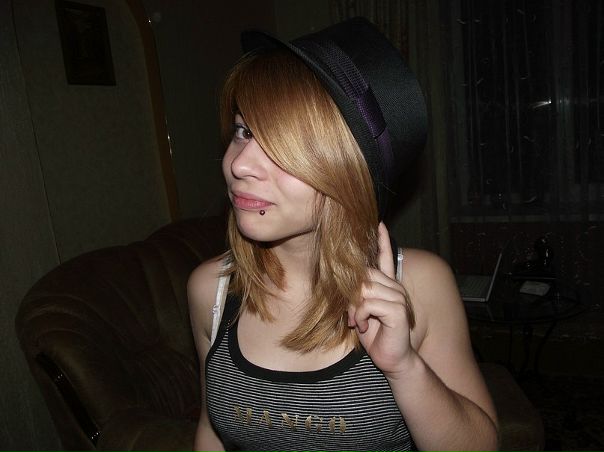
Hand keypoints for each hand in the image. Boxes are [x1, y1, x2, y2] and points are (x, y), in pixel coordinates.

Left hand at [348, 223, 416, 376]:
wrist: (392, 359)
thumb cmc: (375, 336)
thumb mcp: (361, 312)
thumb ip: (357, 295)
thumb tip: (345, 282)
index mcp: (388, 286)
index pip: (386, 258)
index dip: (383, 241)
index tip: (379, 223)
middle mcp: (395, 288)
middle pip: (364, 275)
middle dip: (351, 296)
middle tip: (351, 316)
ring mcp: (399, 297)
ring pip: (364, 289)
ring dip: (355, 308)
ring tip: (357, 323)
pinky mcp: (398, 310)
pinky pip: (370, 303)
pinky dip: (362, 316)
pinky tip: (364, 327)